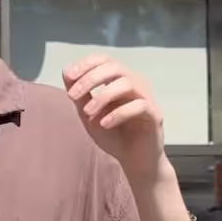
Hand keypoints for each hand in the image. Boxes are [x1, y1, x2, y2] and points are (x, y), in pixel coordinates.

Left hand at [63, 56, 165, 182]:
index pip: (105, 60)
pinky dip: (119, 113)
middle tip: (72, 96)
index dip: (86, 64)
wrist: (133, 160)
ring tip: (88, 113)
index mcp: (119, 80)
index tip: (69, 76)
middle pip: (115, 67)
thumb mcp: (88, 114)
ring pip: (127, 83)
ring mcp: (146, 98)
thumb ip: (79, 94)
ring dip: (103, 97)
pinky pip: (139, 105)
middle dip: (90, 79)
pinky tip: (105, 124)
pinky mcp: (155, 115)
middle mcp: (135, 84)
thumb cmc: (112, 134)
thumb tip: (66, 71)